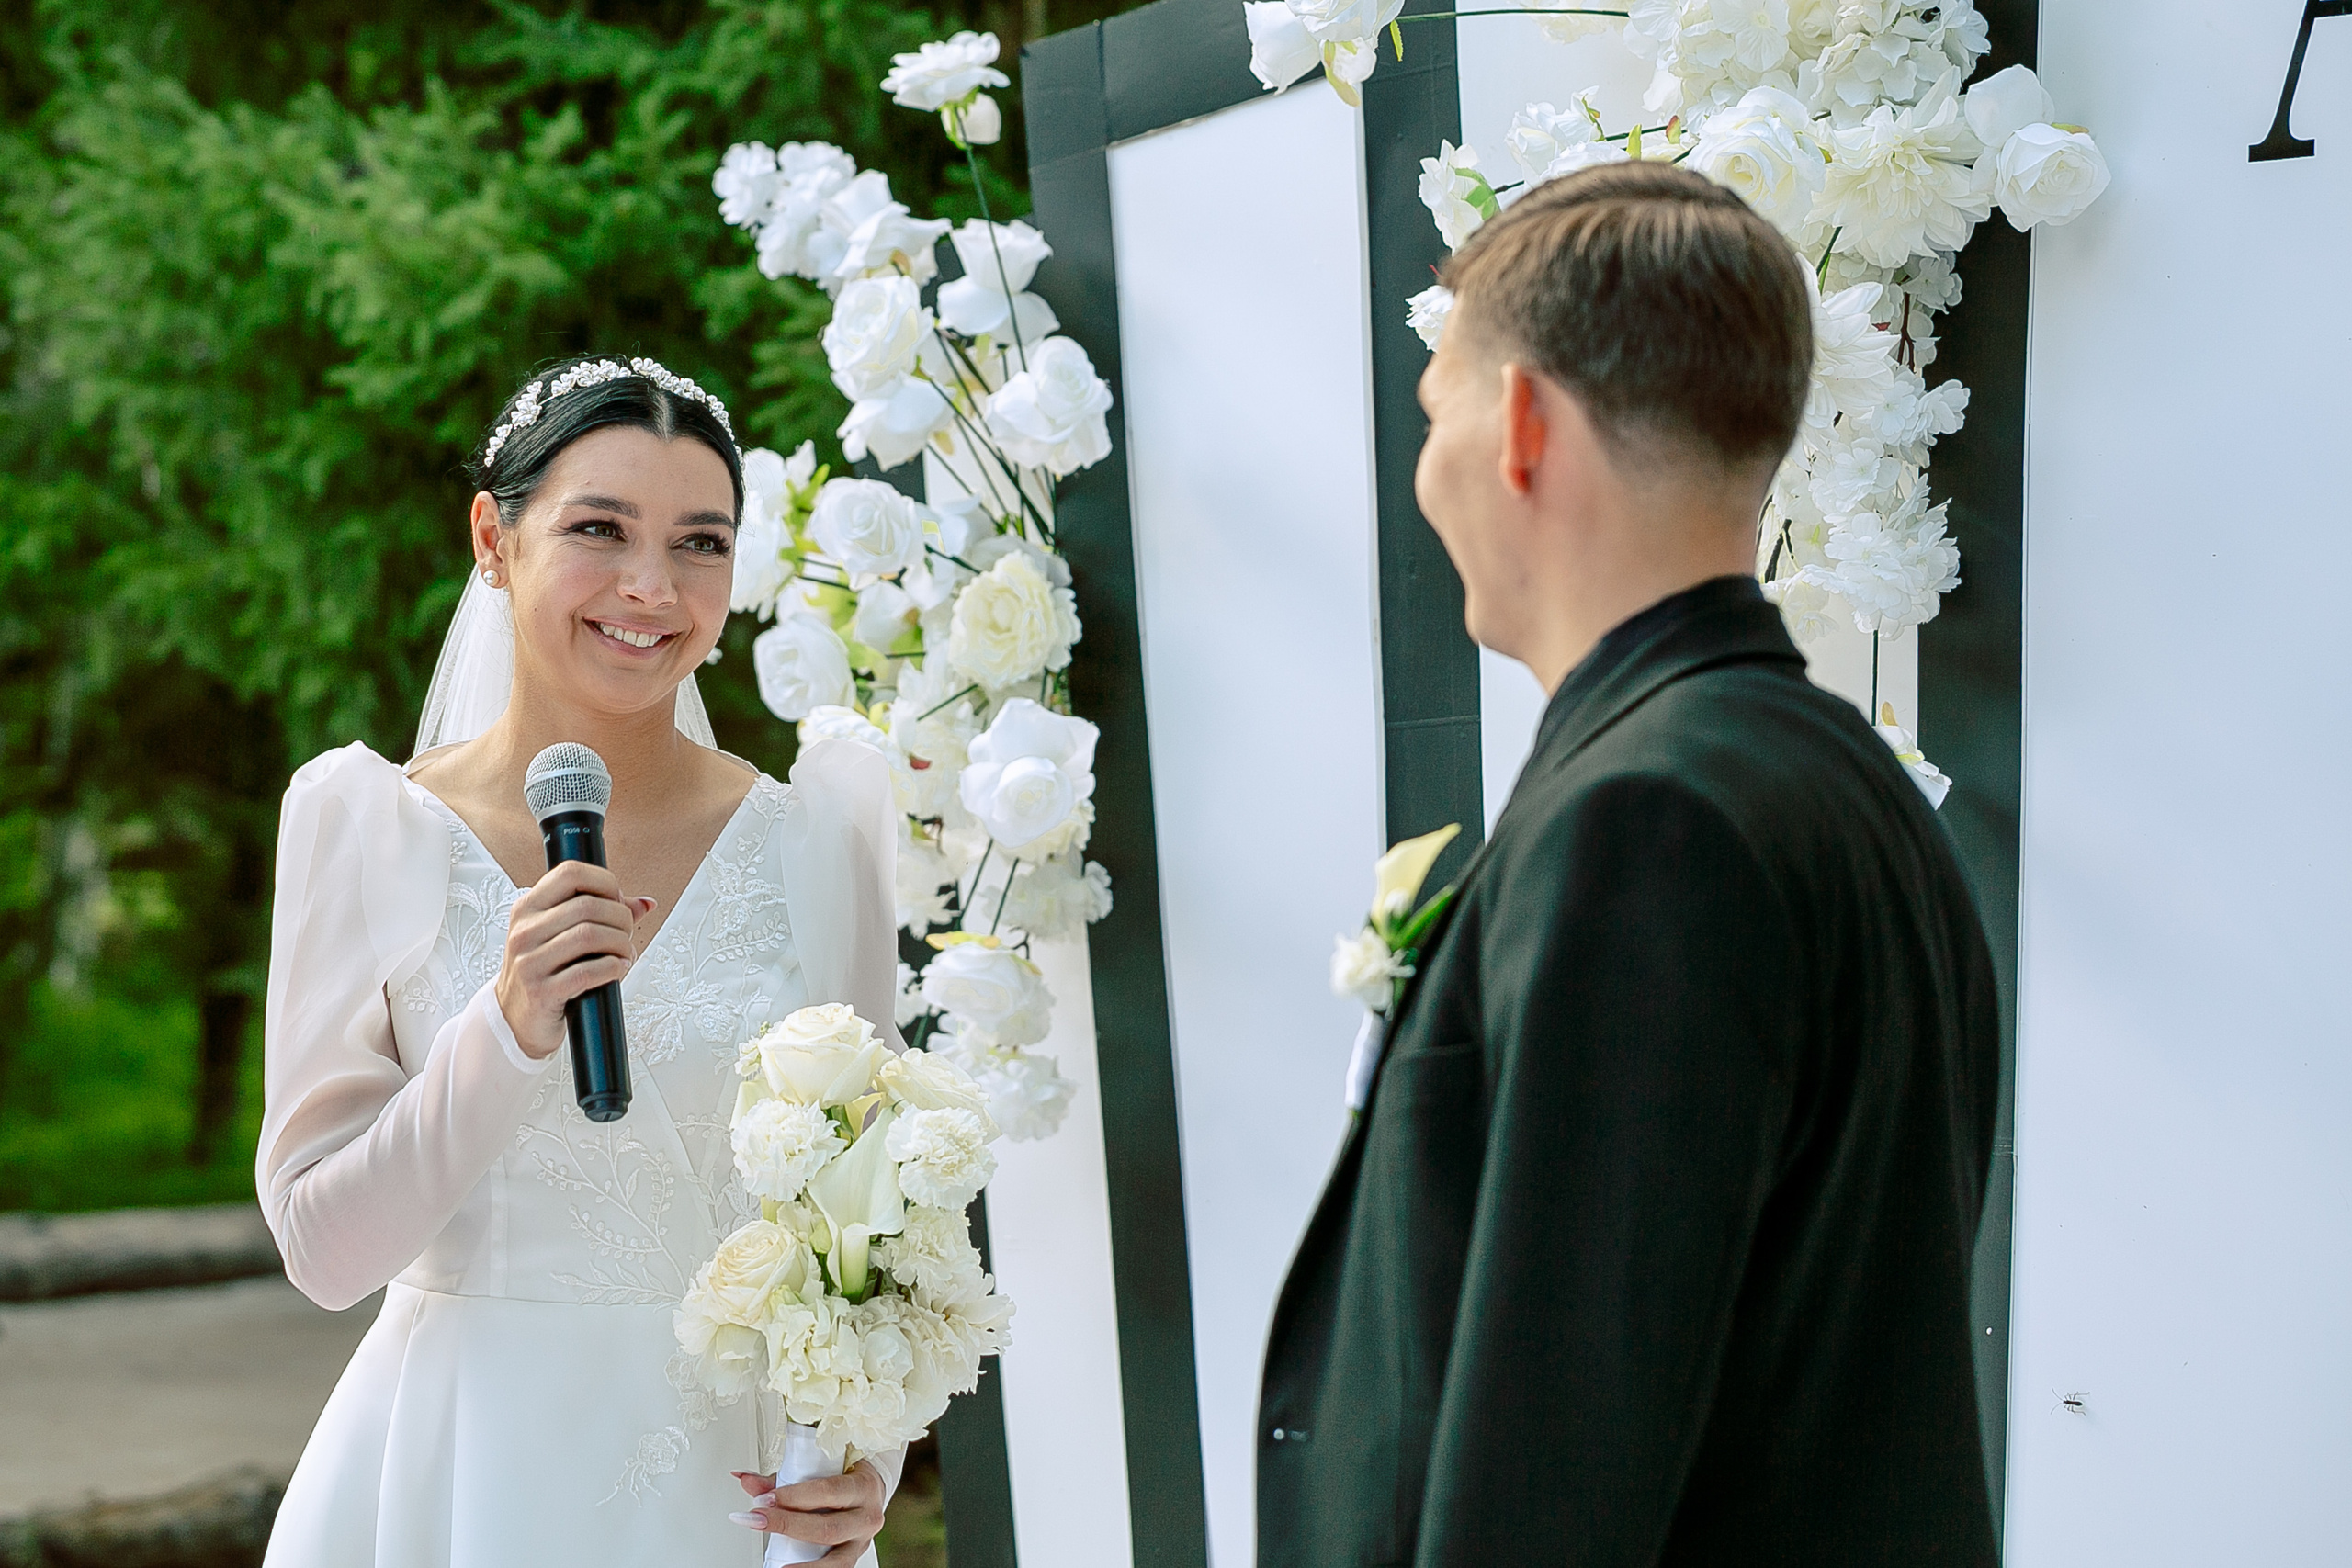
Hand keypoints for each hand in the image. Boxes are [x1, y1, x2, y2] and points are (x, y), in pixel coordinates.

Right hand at [493, 860, 654, 1060]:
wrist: (515, 1018)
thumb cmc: (545, 970)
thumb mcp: (561, 935)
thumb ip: (601, 914)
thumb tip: (647, 903)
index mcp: (527, 907)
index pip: (570, 872)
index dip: (605, 882)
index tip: (617, 901)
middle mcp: (524, 931)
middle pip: (588, 905)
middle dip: (621, 918)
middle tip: (627, 933)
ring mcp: (529, 962)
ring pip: (590, 935)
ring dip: (621, 944)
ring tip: (626, 953)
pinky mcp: (541, 992)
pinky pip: (587, 972)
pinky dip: (613, 968)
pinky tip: (618, 969)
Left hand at [727, 1462, 886, 1563]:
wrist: (872, 1489)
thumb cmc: (845, 1475)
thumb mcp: (821, 1467)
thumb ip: (784, 1477)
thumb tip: (747, 1481)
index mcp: (862, 1485)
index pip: (828, 1491)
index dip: (794, 1496)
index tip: (764, 1499)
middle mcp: (867, 1515)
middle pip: (828, 1527)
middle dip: (788, 1525)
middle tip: (757, 1519)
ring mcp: (863, 1540)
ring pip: (836, 1560)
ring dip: (803, 1565)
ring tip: (778, 1565)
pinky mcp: (855, 1556)